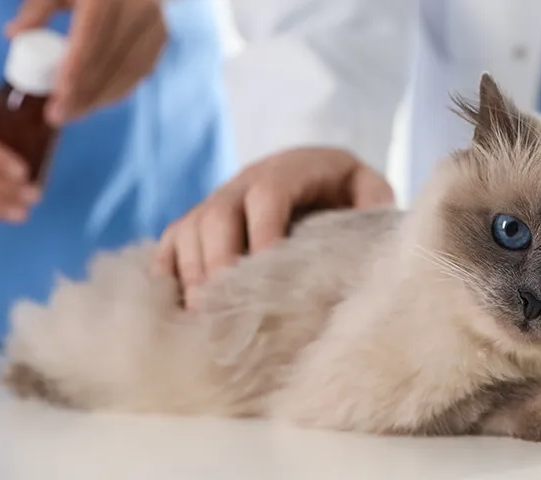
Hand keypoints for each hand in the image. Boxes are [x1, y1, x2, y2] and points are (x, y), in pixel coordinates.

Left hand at [6, 0, 166, 124]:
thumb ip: (37, 9)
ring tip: (74, 114)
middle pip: (109, 60)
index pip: (91, 40)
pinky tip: (98, 102)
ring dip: (100, 97)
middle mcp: (136, 7)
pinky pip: (141, 70)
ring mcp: (153, 21)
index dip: (76, 72)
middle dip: (83, 93)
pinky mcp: (162, 34)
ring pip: (128, 70)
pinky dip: (119, 89)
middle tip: (58, 116)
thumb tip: (13, 34)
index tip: (58, 96)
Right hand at [154, 147, 394, 308]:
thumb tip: (371, 238)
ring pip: (187, 230)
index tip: (267, 275)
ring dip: (191, 275)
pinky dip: (166, 275)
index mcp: (290, 169)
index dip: (263, 233)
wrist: (318, 175)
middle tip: (223, 311)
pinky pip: (168, 245)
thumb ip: (374, 206)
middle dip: (218, 263)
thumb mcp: (369, 191)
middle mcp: (245, 180)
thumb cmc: (348, 193)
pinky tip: (174, 311)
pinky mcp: (196, 224)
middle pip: (216, 215)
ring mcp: (216, 200)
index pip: (267, 195)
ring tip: (202, 320)